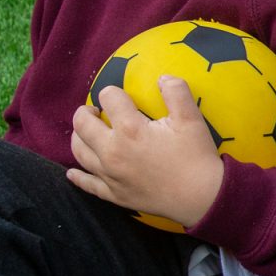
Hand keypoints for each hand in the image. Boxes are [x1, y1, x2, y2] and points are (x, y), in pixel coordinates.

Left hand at [68, 80, 224, 228]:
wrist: (202, 198)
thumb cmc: (197, 157)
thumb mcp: (192, 119)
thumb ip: (176, 92)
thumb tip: (162, 77)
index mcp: (130, 129)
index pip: (109, 98)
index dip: (115, 92)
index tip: (125, 98)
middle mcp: (112, 151)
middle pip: (82, 124)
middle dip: (86, 111)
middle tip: (97, 111)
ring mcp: (110, 174)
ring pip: (79, 151)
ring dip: (78, 137)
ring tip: (88, 132)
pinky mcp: (114, 194)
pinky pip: (87, 184)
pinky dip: (77, 176)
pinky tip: (73, 172)